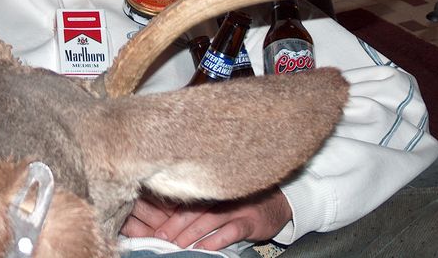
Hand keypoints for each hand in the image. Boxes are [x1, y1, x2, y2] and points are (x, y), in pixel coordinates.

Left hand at [120, 187, 291, 250]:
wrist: (282, 202)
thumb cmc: (247, 200)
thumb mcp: (225, 197)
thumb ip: (203, 203)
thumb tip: (171, 215)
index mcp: (214, 188)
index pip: (188, 199)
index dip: (170, 212)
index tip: (155, 225)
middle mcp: (224, 194)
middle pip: (194, 209)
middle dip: (175, 225)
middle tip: (160, 238)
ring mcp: (238, 207)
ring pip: (209, 220)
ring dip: (191, 234)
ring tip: (176, 245)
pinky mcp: (251, 220)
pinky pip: (231, 230)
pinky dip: (216, 240)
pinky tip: (203, 249)